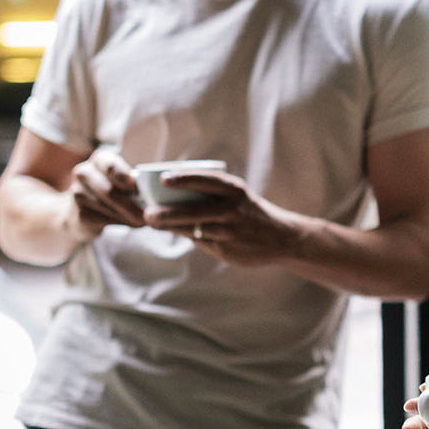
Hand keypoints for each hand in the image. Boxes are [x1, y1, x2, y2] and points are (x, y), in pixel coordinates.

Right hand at [63, 147, 147, 238]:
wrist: (82, 213)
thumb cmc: (111, 193)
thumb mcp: (121, 183)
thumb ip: (133, 186)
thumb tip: (150, 198)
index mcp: (100, 160)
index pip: (110, 165)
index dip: (123, 176)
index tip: (135, 189)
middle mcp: (84, 172)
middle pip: (109, 191)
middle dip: (130, 205)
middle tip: (146, 215)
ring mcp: (77, 192)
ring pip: (107, 207)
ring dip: (127, 216)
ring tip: (142, 221)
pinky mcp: (78, 213)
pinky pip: (103, 219)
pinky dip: (120, 222)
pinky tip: (130, 224)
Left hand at [142, 169, 307, 265]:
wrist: (281, 238)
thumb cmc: (249, 212)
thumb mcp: (237, 196)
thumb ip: (211, 195)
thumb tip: (173, 196)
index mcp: (234, 190)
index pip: (207, 180)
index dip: (184, 178)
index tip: (163, 178)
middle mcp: (232, 209)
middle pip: (195, 210)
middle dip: (169, 212)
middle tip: (148, 213)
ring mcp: (229, 231)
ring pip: (194, 229)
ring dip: (171, 226)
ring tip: (151, 222)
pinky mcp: (226, 249)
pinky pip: (200, 241)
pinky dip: (186, 235)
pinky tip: (174, 230)